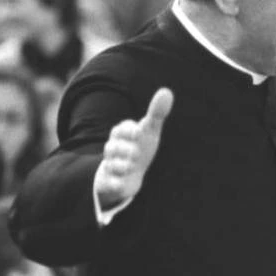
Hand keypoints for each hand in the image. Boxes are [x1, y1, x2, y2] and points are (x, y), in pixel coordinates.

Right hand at [94, 88, 173, 210]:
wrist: (129, 174)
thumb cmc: (140, 146)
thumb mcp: (149, 131)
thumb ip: (156, 113)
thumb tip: (167, 92)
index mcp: (120, 133)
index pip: (124, 129)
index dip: (131, 131)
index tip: (139, 133)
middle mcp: (112, 148)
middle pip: (117, 147)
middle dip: (129, 151)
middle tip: (136, 154)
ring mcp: (109, 165)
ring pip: (114, 165)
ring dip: (124, 166)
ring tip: (131, 166)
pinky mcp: (108, 182)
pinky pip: (110, 183)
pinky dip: (116, 184)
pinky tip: (121, 184)